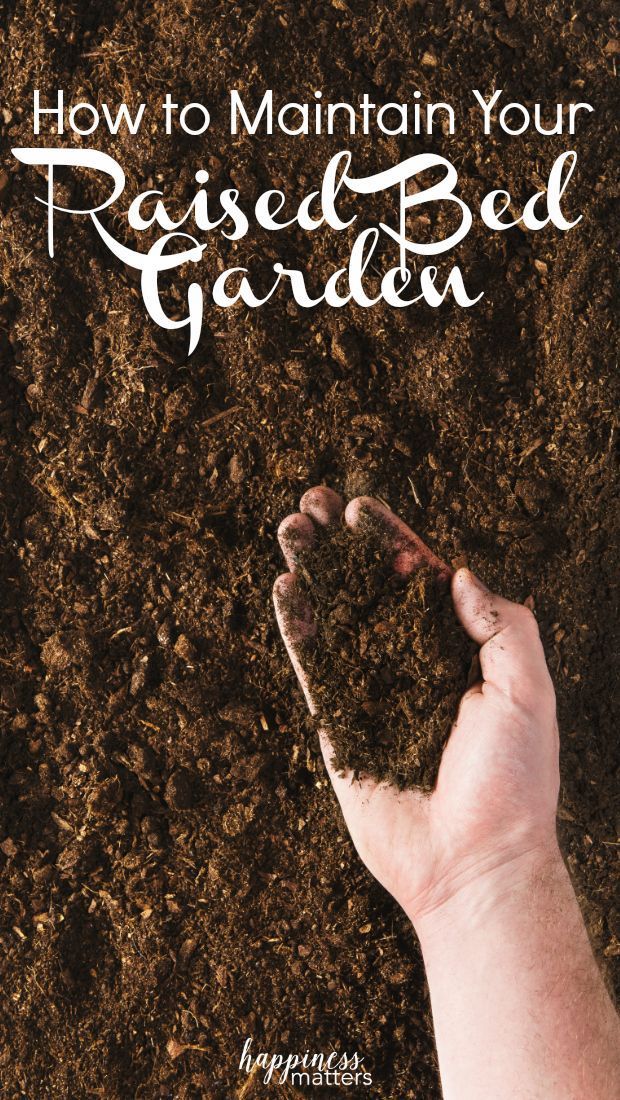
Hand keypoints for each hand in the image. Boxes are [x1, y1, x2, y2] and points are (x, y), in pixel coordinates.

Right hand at [273, 487, 559, 928]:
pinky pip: (314, 667)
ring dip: (311, 571)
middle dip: (340, 544)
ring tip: (288, 528)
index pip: (421, 578)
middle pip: (368, 587)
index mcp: (460, 651)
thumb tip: (457, 576)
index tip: (361, 508)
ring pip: (335, 617)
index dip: (390, 540)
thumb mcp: (529, 693)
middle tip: (310, 502)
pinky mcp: (340, 723)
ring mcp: (372, 690)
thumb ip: (503, 627)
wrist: (474, 863)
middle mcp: (412, 662)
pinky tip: (283, 589)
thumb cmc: (514, 782)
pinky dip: (297, 628)